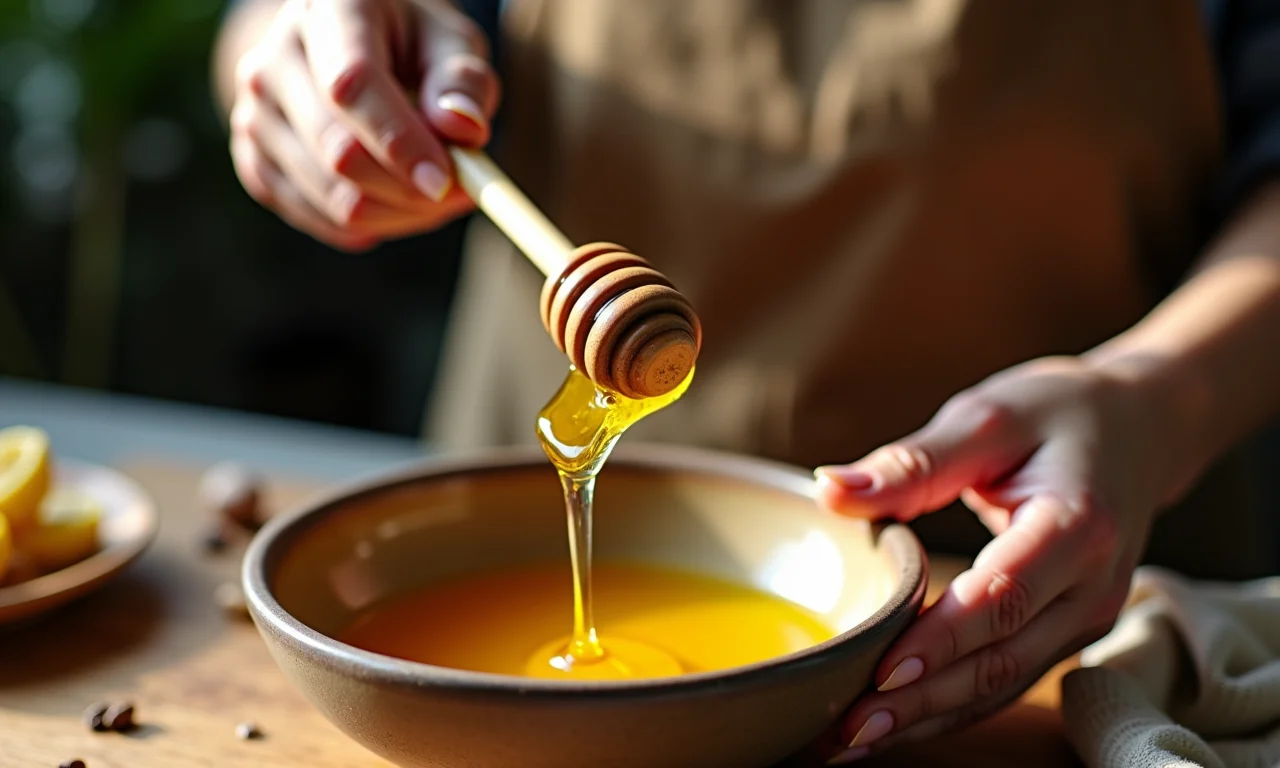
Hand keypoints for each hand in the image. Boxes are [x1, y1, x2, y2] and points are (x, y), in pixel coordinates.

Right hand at [228, 0, 497, 250]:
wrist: (349, 49)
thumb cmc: (411, 45)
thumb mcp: (451, 45)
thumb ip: (462, 83)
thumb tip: (463, 128)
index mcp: (329, 10)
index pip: (352, 85)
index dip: (399, 142)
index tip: (444, 182)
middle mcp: (275, 57)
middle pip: (338, 151)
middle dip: (408, 190)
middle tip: (461, 194)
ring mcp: (255, 110)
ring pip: (329, 196)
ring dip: (396, 213)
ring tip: (434, 193)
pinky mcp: (252, 157)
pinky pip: (313, 217)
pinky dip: (366, 225)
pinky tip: (395, 202)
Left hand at [814, 355, 1178, 762]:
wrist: (1138, 427)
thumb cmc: (1057, 414)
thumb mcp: (988, 418)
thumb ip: (913, 462)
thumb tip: (831, 490)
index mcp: (1076, 526)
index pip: (1004, 597)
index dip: (943, 640)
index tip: (883, 671)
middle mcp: (1091, 586)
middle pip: (1001, 659)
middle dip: (924, 700)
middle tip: (848, 725)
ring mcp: (1084, 618)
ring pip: (1002, 683)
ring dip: (930, 717)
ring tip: (853, 739)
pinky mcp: (1066, 632)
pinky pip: (1006, 679)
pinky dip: (951, 707)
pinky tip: (895, 723)